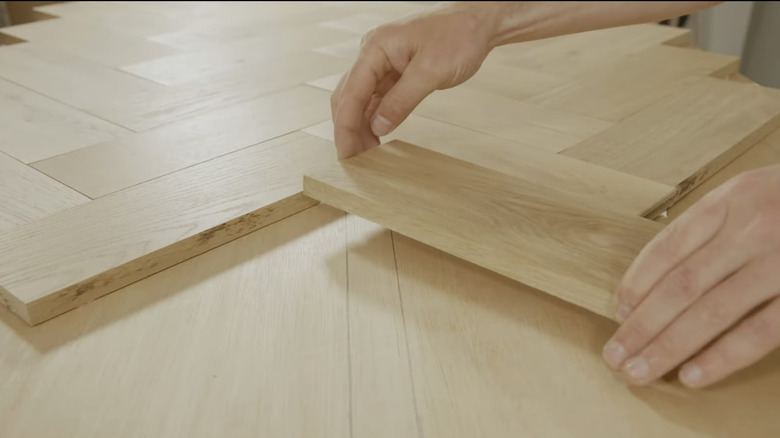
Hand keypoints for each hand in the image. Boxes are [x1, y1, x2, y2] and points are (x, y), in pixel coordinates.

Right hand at [330, 2, 500, 158]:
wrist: (477, 23)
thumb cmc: (458, 36)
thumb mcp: (431, 72)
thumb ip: (401, 100)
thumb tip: (378, 127)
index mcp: (375, 48)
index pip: (351, 93)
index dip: (345, 127)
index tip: (346, 154)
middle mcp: (372, 54)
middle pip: (348, 97)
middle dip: (349, 130)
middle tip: (355, 161)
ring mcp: (382, 63)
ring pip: (360, 101)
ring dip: (360, 127)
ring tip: (367, 154)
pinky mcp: (393, 72)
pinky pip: (376, 99)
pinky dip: (374, 119)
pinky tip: (377, 136)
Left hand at [603, 164, 779, 387]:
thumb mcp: (754, 192)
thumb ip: (713, 224)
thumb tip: (657, 274)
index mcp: (732, 198)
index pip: (668, 246)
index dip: (636, 282)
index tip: (617, 311)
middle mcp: (753, 227)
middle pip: (680, 286)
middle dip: (642, 326)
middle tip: (615, 355)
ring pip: (710, 312)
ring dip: (668, 347)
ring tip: (639, 370)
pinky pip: (759, 332)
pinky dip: (722, 356)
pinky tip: (693, 375)